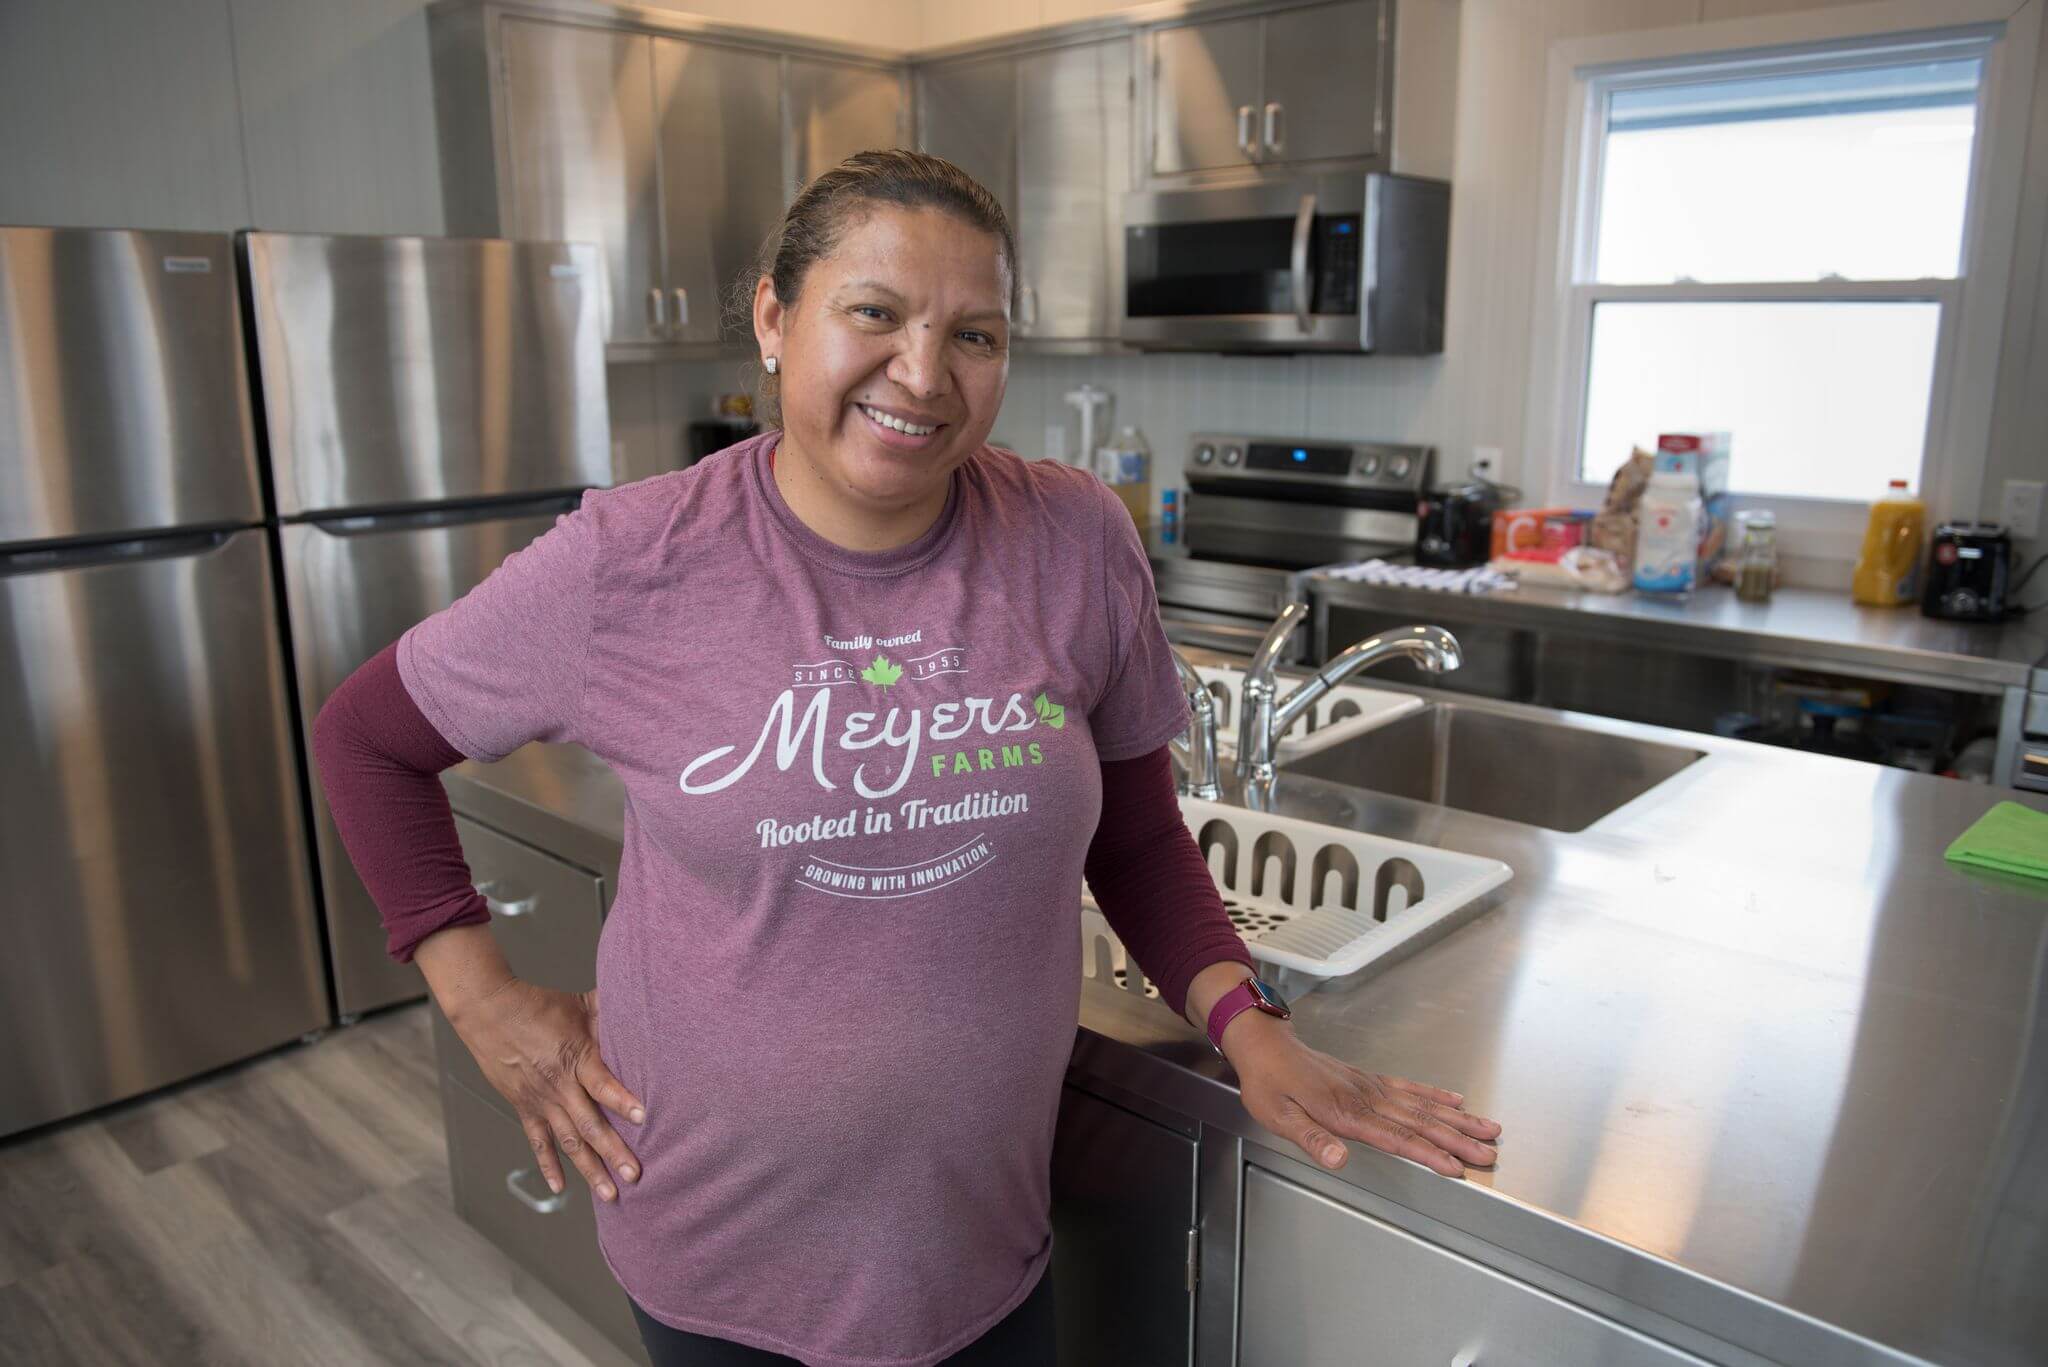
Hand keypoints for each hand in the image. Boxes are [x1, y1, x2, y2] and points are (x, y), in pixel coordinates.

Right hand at [448, 981, 646, 1201]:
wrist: (490, 1012)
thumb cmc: (537, 1004)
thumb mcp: (579, 1004)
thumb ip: (609, 1015)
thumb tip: (641, 1008)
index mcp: (575, 1058)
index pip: (602, 1084)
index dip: (622, 1100)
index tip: (643, 1117)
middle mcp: (559, 1085)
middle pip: (590, 1124)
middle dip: (613, 1152)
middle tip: (634, 1175)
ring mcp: (541, 1101)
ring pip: (568, 1141)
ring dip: (589, 1169)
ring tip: (609, 1193)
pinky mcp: (525, 1107)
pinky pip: (538, 1142)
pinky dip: (549, 1166)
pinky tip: (560, 1186)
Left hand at [1226, 1016, 1499, 1177]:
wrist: (1266, 1043)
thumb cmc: (1268, 1082)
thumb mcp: (1277, 1115)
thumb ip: (1311, 1139)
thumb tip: (1338, 1160)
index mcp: (1344, 1112)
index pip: (1396, 1138)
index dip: (1428, 1154)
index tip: (1456, 1167)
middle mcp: (1365, 1098)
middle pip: (1420, 1122)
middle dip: (1457, 1140)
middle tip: (1488, 1154)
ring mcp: (1370, 1086)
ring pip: (1423, 1105)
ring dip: (1457, 1119)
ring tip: (1488, 1129)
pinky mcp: (1369, 1079)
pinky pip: (1409, 1087)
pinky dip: (1435, 1095)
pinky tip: (1456, 1102)